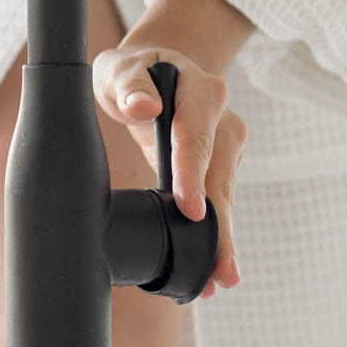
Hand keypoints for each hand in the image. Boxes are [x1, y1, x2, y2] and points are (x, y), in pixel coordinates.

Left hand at [93, 47, 243, 296]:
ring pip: (224, 195)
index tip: (191, 209)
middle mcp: (223, 120)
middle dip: (220, 224)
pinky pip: (217, 200)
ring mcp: (226, 145)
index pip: (197, 137)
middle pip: (220, 175)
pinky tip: (211, 265)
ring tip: (218, 279)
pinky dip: (214, 231)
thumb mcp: (120, 68)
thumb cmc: (131, 71)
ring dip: (222, 237)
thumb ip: (129, 85)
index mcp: (202, 92)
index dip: (193, 173)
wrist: (155, 70)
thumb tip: (145, 107)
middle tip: (221, 268)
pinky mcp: (218, 167)